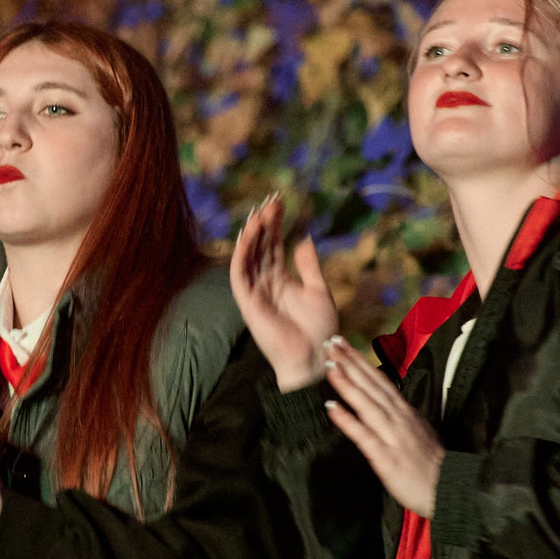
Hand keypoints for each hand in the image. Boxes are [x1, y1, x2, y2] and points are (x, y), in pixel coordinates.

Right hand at [230, 196, 340, 392]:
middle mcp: (265, 283)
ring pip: (248, 257)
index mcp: (281, 279)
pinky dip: (240, 256)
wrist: (316, 357)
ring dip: (252, 235)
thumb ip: (309, 265)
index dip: (275, 224)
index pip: (273, 245)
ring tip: (259, 214)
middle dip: (263, 223)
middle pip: (260, 247)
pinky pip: (239, 276)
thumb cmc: (320, 330)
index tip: (279, 203)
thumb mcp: (319, 290)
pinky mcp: (248, 303)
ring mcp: (255, 292)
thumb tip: (303, 238)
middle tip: (270, 201)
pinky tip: (246, 237)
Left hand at [321, 336, 444, 516]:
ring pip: (367, 404)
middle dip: (350, 362)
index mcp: (405, 412)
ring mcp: (392, 436)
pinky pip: (363, 435)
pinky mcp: (385, 457)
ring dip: (347, 384)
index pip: (380, 380)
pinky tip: (331, 408)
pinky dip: (347, 420)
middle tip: (331, 342)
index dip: (361, 361)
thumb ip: (400, 415)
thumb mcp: (418, 430)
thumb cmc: (431, 463)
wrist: (449, 488)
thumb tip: (386, 402)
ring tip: (329, 366)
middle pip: (372, 385)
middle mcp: (398, 419)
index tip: (344, 344)